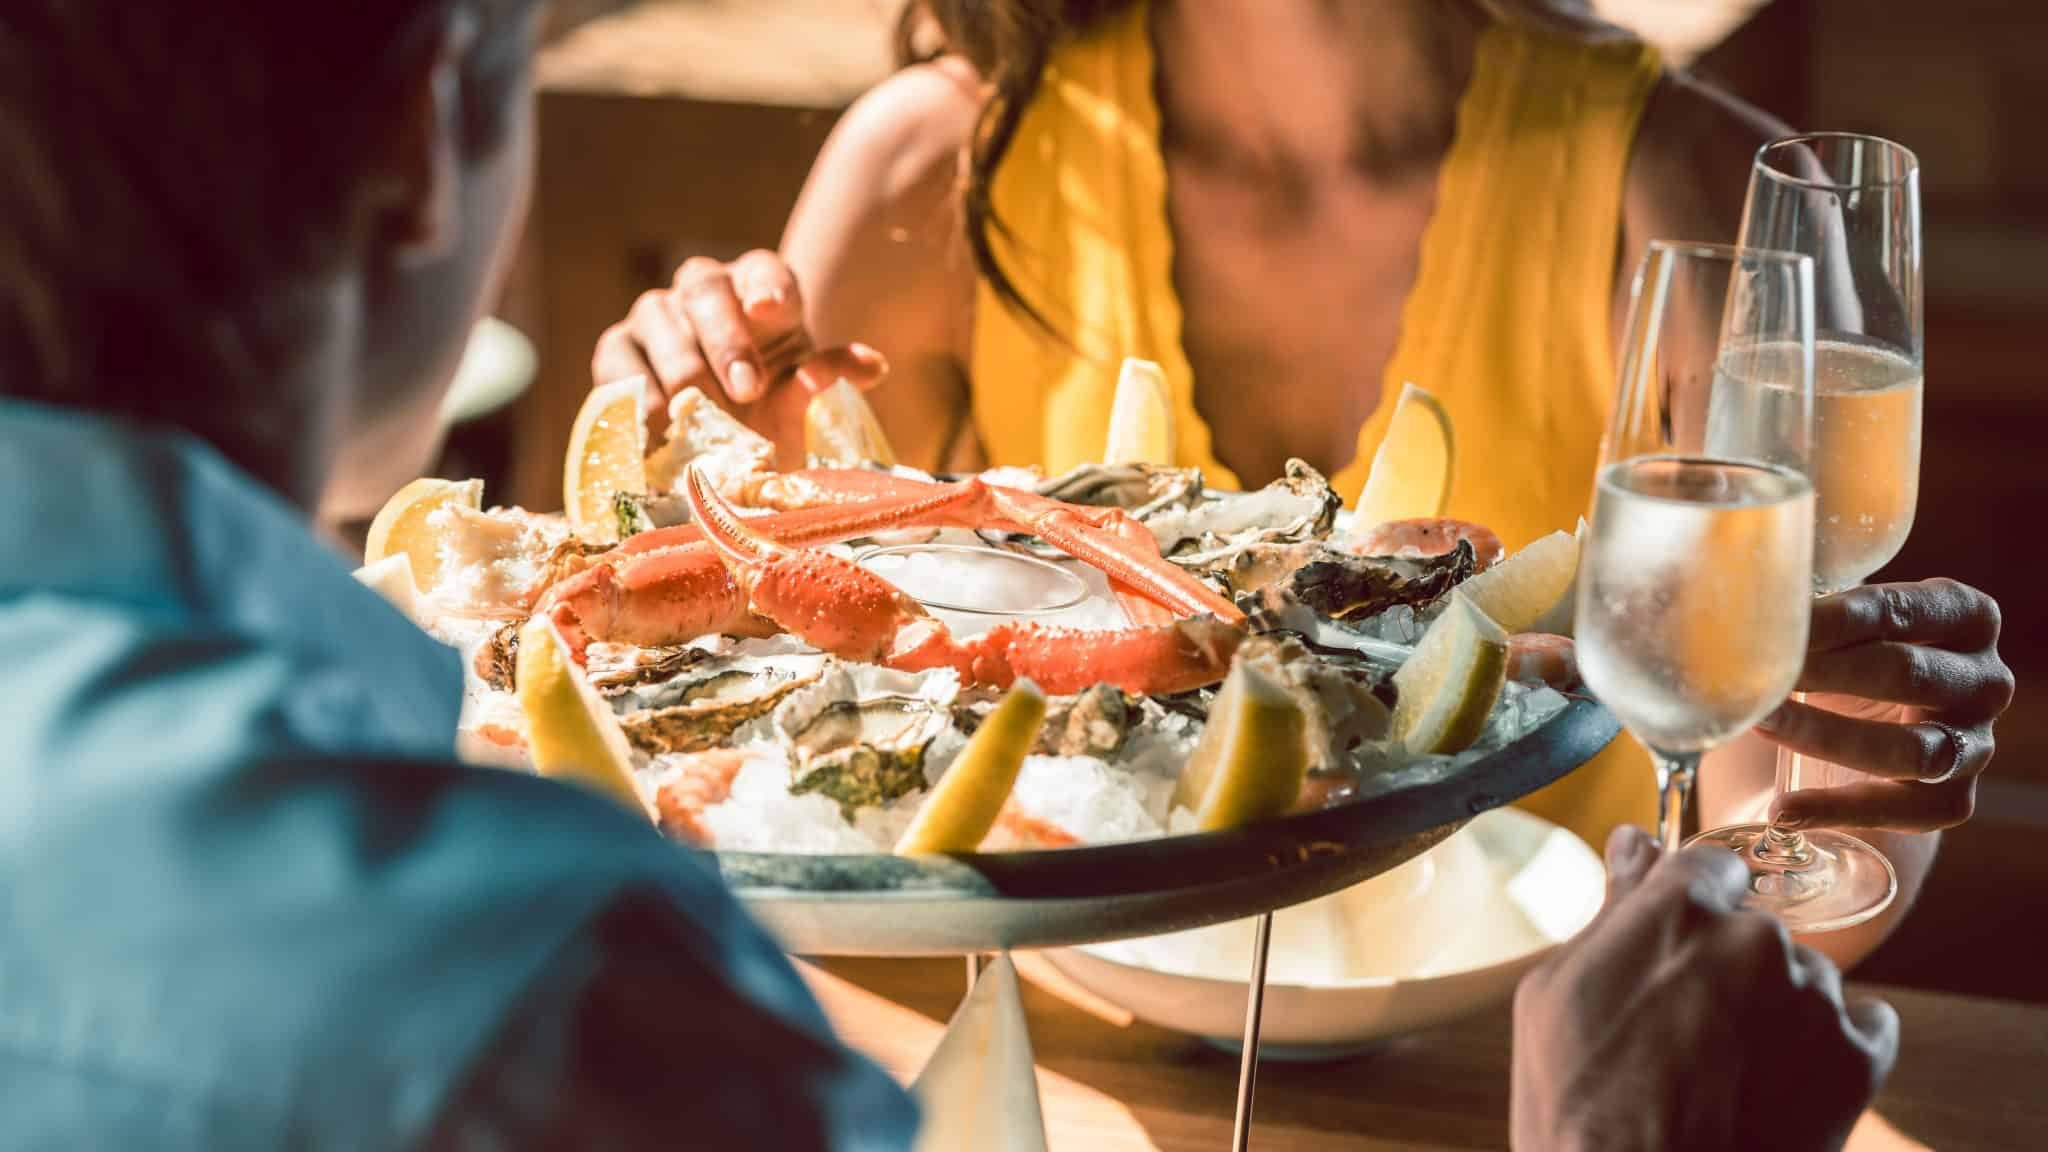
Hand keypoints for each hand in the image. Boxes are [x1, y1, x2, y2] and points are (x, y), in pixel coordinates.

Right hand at [590, 250, 887, 458]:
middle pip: (706, 289)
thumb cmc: (766, 405)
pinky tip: (656, 425)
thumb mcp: (800, 394)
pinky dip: (636, 392)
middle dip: (726, 339)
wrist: (710, 440)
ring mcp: (656, 315)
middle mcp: (704, 289)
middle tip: (746, 390)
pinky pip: (618, 360)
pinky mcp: (617, 349)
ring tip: (700, 419)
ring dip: (682, 373)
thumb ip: (828, 375)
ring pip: (660, 324)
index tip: (771, 310)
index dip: (767, 286)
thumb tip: (871, 365)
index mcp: (759, 288)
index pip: (764, 271)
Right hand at [1512, 827, 1896, 1151]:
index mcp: (1677, 908)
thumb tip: (1634, 842)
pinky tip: (1783, 1083)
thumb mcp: (1557, 995)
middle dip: (1727, 968)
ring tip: (1729, 1075)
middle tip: (1684, 1035)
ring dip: (1778, 1009)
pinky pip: (1865, 1024)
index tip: (1674, 946)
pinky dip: (1832, 1046)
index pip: (1705, 866)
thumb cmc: (1578, 1106)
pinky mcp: (1858, 1061)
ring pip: (1804, 978)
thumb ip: (1611, 908)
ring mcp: (1814, 999)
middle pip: (1752, 928)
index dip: (1688, 908)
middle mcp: (1756, 937)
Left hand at [1759, 579, 2012, 831]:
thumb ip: (1802, 601)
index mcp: (1964, 617)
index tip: (1771, 623)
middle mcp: (1985, 680)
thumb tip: (1730, 591)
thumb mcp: (1832, 624)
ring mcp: (1975, 744)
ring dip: (1823, 735)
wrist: (1852, 735)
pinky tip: (1782, 809)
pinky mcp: (1953, 799)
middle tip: (1755, 671)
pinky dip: (1836, 809)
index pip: (1895, 611)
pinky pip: (1901, 810)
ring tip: (1758, 723)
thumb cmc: (1837, 659)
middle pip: (1903, 673)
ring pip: (1908, 748)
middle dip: (1822, 671)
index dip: (1828, 619)